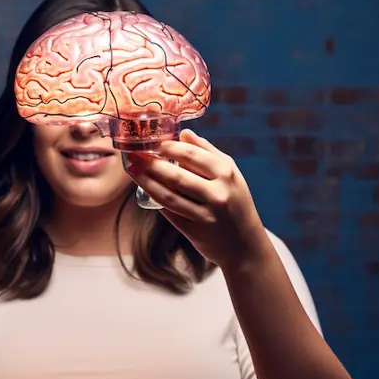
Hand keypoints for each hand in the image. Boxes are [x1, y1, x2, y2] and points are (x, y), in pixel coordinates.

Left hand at [127, 129, 270, 271]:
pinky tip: (145, 189)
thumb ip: (208, 151)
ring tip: (132, 170)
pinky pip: (169, 212)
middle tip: (134, 154)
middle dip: (151, 163)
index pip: (191, 155)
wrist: (245, 244)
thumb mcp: (230, 173)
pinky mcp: (195, 231)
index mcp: (226, 173)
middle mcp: (218, 193)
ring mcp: (206, 215)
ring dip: (146, 182)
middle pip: (176, 175)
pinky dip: (155, 200)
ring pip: (169, 196)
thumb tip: (184, 133)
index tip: (152, 141)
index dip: (168, 147)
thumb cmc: (235, 202)